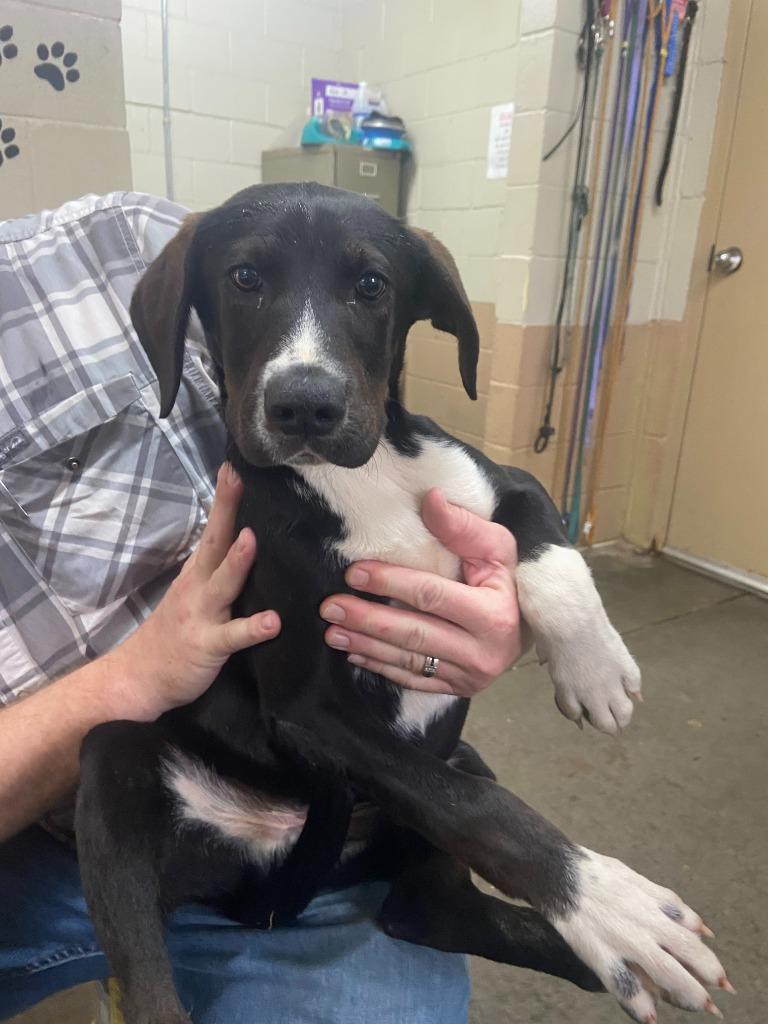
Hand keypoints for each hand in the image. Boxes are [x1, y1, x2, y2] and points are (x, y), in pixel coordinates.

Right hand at [107, 463, 279, 719]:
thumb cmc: (174, 635)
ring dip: (237, 562)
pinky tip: (272, 622)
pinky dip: (252, 628)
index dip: (223, 500)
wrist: (137, 678)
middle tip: (237, 478)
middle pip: (214, 542)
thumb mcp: (194, 595)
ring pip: (222, 584)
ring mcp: (201, 614)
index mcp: (197, 573)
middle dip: (226, 510)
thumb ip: (219, 573)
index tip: (233, 468)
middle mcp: (197, 587)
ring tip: (251, 539)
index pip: (213, 530)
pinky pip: (233, 636)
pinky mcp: (207, 645)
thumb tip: (250, 545)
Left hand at [320, 488, 522, 695]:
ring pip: (409, 661)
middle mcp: (483, 652)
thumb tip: (430, 498)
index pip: (432, 596)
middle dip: (367, 619)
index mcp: (493, 615)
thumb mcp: (495, 548)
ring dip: (366, 645)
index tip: (354, 573)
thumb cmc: (505, 580)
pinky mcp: (458, 688)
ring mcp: (470, 676)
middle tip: (329, 607)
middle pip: (414, 634)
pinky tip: (354, 654)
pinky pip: (413, 680)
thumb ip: (462, 526)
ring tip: (331, 632)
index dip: (391, 583)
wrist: (526, 627)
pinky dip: (381, 667)